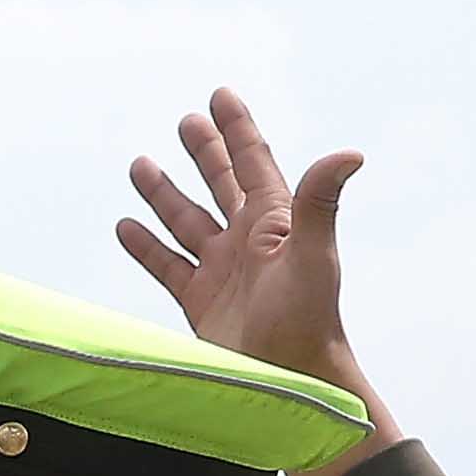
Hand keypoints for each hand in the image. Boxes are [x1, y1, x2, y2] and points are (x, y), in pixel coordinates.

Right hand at [117, 88, 396, 475]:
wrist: (287, 380)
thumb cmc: (306, 319)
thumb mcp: (313, 255)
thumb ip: (321, 201)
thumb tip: (349, 152)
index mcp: (274, 222)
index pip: (253, 163)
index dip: (237, 129)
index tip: (220, 95)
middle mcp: (247, 241)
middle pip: (220, 184)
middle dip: (205, 152)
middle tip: (187, 121)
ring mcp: (221, 271)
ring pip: (186, 220)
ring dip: (165, 193)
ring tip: (141, 165)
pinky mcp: (198, 302)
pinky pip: (166, 265)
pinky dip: (145, 245)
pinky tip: (126, 227)